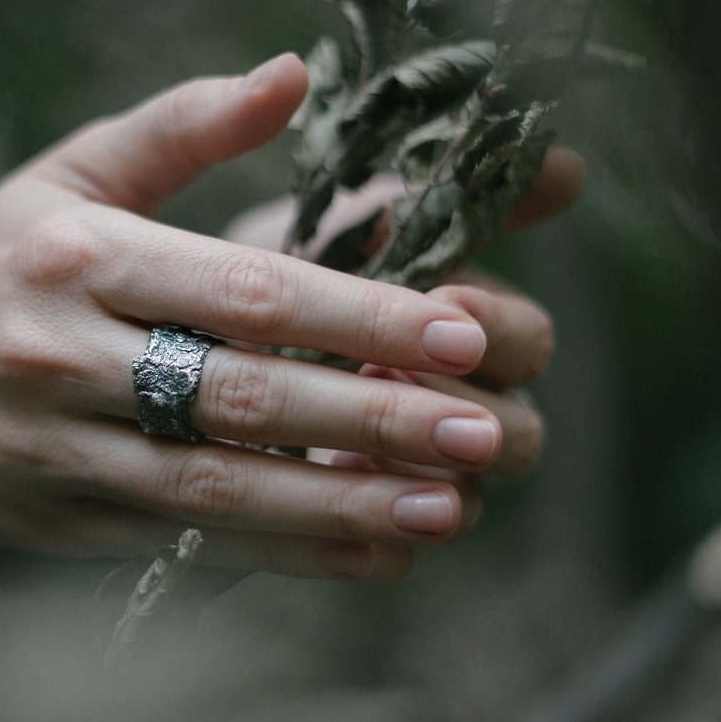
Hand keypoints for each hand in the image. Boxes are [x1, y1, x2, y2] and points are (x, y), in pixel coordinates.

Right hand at [0, 55, 575, 582]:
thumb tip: (293, 73)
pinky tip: (370, 557)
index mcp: (77, 253)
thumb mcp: (65, 174)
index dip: (357, 312)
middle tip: (487, 429)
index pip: (240, 288)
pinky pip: (182, 542)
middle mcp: (61, 355)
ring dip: (340, 506)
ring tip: (448, 511)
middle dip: (372, 417)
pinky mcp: (52, 522)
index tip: (464, 326)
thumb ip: (182, 128)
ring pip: (214, 488)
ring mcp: (52, 451)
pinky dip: (283, 554)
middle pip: (239, 395)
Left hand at [225, 149, 583, 535]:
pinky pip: (394, 556)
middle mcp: (450, 408)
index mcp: (461, 329)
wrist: (155, 332)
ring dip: (427, 480)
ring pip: (461, 502)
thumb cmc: (255, 256)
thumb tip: (565, 166)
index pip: (526, 341)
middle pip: (515, 433)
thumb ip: (436, 185)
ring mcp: (408, 476)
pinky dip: (381, 539)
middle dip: (468, 412)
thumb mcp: (328, 207)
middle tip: (397, 382)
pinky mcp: (354, 527)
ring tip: (364, 451)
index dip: (497, 327)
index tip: (448, 304)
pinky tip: (346, 517)